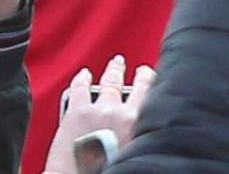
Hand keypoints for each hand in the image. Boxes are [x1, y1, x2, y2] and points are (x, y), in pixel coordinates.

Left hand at [47, 57, 154, 173]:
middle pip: (132, 85)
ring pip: (108, 81)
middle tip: (138, 70)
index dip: (150, 82)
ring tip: (115, 64)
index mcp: (137, 124)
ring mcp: (98, 110)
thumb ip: (139, 135)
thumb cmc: (109, 171)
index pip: (149, 93)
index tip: (151, 77)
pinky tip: (84, 75)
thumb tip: (142, 130)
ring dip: (112, 71)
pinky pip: (80, 88)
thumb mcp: (134, 151)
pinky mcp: (77, 112)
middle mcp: (121, 113)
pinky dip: (82, 79)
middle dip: (136, 75)